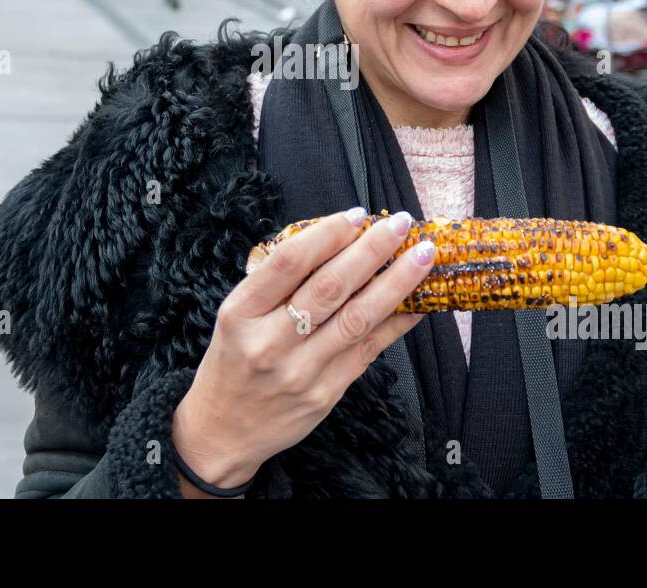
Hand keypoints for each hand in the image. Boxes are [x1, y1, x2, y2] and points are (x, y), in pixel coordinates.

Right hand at [172, 209, 431, 491]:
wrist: (222, 431)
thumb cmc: (232, 362)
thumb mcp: (235, 316)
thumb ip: (276, 284)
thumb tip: (338, 241)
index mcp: (240, 314)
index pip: (288, 264)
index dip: (327, 234)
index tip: (356, 215)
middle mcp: (269, 343)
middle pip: (329, 287)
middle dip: (371, 251)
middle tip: (400, 224)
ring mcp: (301, 372)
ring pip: (357, 318)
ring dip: (396, 283)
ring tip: (423, 257)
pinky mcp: (326, 394)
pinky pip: (369, 350)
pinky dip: (397, 322)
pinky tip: (419, 302)